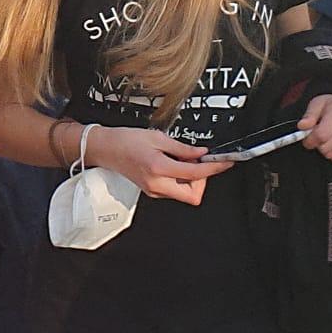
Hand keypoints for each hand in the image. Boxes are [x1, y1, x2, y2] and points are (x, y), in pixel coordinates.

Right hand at [87, 126, 230, 204]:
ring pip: (185, 194)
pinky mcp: (153, 191)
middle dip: (202, 181)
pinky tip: (175, 165)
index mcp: (159, 169)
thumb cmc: (126, 140)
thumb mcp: (157, 137)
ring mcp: (154, 190)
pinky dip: (181, 179)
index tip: (225, 163)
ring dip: (192, 180)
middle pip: (193, 196)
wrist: (106, 148)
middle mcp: (157, 185)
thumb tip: (201, 154)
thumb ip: (182, 148)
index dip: (214, 168)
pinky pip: (175, 190)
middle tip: (200, 163)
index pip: (195, 174)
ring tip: (184, 160)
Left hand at [299, 94, 331, 161]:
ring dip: (325, 149)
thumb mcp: (318, 103)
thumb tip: (302, 126)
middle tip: (316, 137)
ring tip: (327, 137)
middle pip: (326, 148)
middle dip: (317, 144)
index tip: (306, 138)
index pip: (321, 135)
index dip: (309, 139)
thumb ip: (309, 115)